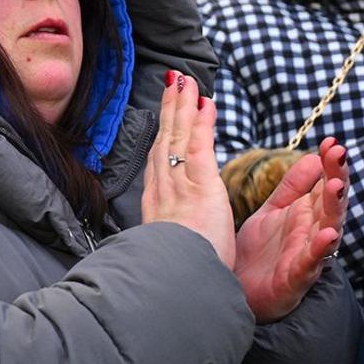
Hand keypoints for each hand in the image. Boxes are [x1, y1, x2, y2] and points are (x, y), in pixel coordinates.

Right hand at [139, 70, 235, 272]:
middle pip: (164, 139)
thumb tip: (169, 234)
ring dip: (182, 105)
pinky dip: (201, 121)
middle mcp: (163, 188)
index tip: (168, 112)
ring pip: (177, 135)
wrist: (175, 283)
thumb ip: (170, 234)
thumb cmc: (175, 273)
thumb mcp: (169, 249)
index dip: (164, 132)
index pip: (161, 159)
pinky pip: (198, 144)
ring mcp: (179, 184)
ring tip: (185, 79)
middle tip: (174, 80)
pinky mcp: (199, 185)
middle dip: (169, 109)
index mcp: (158, 204)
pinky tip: (205, 102)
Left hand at [233, 140, 347, 322]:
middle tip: (340, 153)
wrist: (237, 291)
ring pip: (328, 229)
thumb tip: (314, 156)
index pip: (324, 183)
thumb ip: (293, 187)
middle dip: (337, 178)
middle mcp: (311, 232)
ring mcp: (306, 254)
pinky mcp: (296, 277)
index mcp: (305, 214)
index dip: (330, 163)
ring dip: (334, 208)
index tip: (332, 141)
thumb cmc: (260, 252)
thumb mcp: (274, 211)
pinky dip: (321, 249)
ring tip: (337, 186)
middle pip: (331, 202)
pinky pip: (312, 262)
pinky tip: (329, 235)